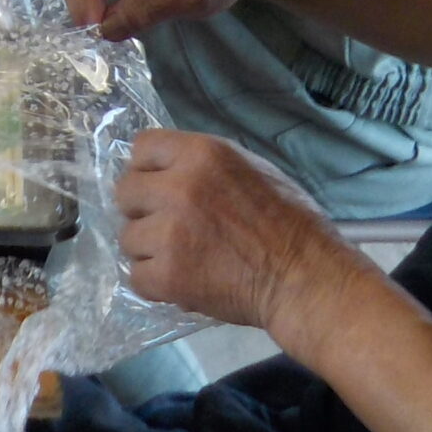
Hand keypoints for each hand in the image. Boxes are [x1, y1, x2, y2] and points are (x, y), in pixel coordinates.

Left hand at [116, 129, 365, 331]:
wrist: (306, 279)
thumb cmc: (291, 222)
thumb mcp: (251, 169)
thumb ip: (203, 165)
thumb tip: (166, 169)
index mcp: (201, 153)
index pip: (141, 147)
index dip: (148, 169)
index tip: (159, 187)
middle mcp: (178, 187)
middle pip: (125, 191)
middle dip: (142, 210)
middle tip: (167, 226)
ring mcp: (169, 232)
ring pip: (127, 237)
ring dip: (149, 250)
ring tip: (181, 258)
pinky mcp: (168, 275)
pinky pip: (136, 277)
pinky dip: (156, 284)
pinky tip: (181, 282)